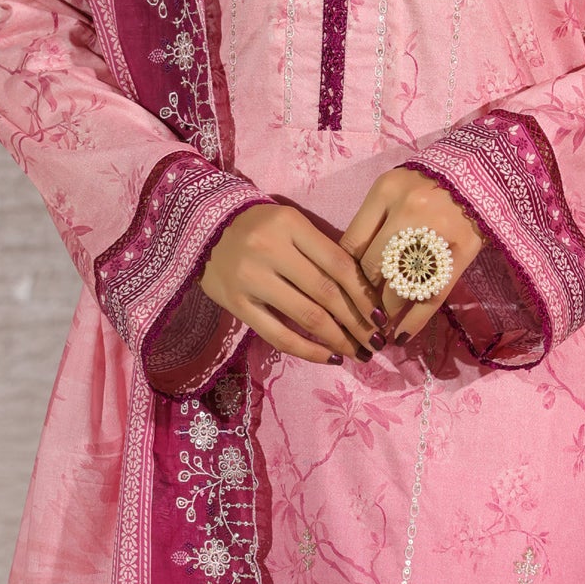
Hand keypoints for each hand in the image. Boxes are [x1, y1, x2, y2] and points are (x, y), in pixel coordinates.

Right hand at [201, 200, 381, 363]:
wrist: (201, 226)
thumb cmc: (258, 226)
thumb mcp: (291, 225)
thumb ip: (322, 251)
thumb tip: (364, 294)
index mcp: (291, 225)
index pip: (339, 264)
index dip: (365, 294)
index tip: (383, 316)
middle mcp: (271, 250)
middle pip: (326, 293)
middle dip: (358, 323)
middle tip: (378, 341)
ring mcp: (252, 278)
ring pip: (307, 317)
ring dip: (339, 340)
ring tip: (360, 353)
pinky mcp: (237, 304)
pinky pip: (279, 335)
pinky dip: (308, 350)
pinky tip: (330, 358)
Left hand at [341, 169, 482, 341]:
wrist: (480, 175)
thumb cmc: (427, 184)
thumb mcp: (392, 189)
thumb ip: (370, 222)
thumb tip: (348, 272)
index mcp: (386, 191)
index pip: (352, 244)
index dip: (342, 274)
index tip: (340, 293)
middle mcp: (409, 210)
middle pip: (373, 268)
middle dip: (362, 296)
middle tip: (358, 314)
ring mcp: (438, 232)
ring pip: (399, 285)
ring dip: (384, 312)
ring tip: (378, 327)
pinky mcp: (462, 252)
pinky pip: (432, 294)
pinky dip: (414, 320)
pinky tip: (400, 337)